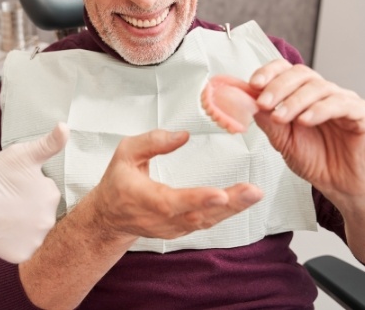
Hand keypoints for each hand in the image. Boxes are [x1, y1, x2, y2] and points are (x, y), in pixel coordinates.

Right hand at [0, 123, 67, 262]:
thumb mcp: (22, 154)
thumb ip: (49, 143)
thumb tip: (65, 127)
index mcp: (52, 194)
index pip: (49, 191)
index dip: (33, 187)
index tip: (17, 186)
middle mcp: (50, 220)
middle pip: (45, 210)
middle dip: (32, 205)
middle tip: (11, 200)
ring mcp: (36, 240)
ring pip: (37, 228)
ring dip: (27, 223)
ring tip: (7, 214)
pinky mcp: (22, 255)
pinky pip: (27, 246)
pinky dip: (18, 240)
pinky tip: (6, 230)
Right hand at [90, 130, 262, 240]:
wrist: (110, 217)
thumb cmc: (118, 182)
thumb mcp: (125, 153)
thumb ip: (152, 142)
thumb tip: (183, 135)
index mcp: (144, 199)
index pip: (172, 202)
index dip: (197, 199)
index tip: (220, 194)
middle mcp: (161, 218)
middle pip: (198, 215)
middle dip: (229, 204)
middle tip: (253, 192)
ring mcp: (172, 227)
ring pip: (206, 221)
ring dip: (233, 209)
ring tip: (254, 194)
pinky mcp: (181, 229)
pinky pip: (206, 222)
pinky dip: (225, 213)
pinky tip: (242, 201)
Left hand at [249, 59, 364, 199]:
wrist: (340, 185)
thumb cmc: (314, 159)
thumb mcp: (282, 140)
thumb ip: (267, 120)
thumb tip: (247, 101)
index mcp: (301, 93)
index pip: (285, 69)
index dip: (269, 72)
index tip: (253, 84)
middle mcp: (322, 92)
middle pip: (300, 74)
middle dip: (278, 87)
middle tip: (263, 103)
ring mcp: (343, 100)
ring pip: (318, 87)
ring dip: (294, 101)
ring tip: (280, 117)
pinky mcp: (361, 113)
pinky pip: (342, 104)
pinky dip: (320, 110)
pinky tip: (305, 120)